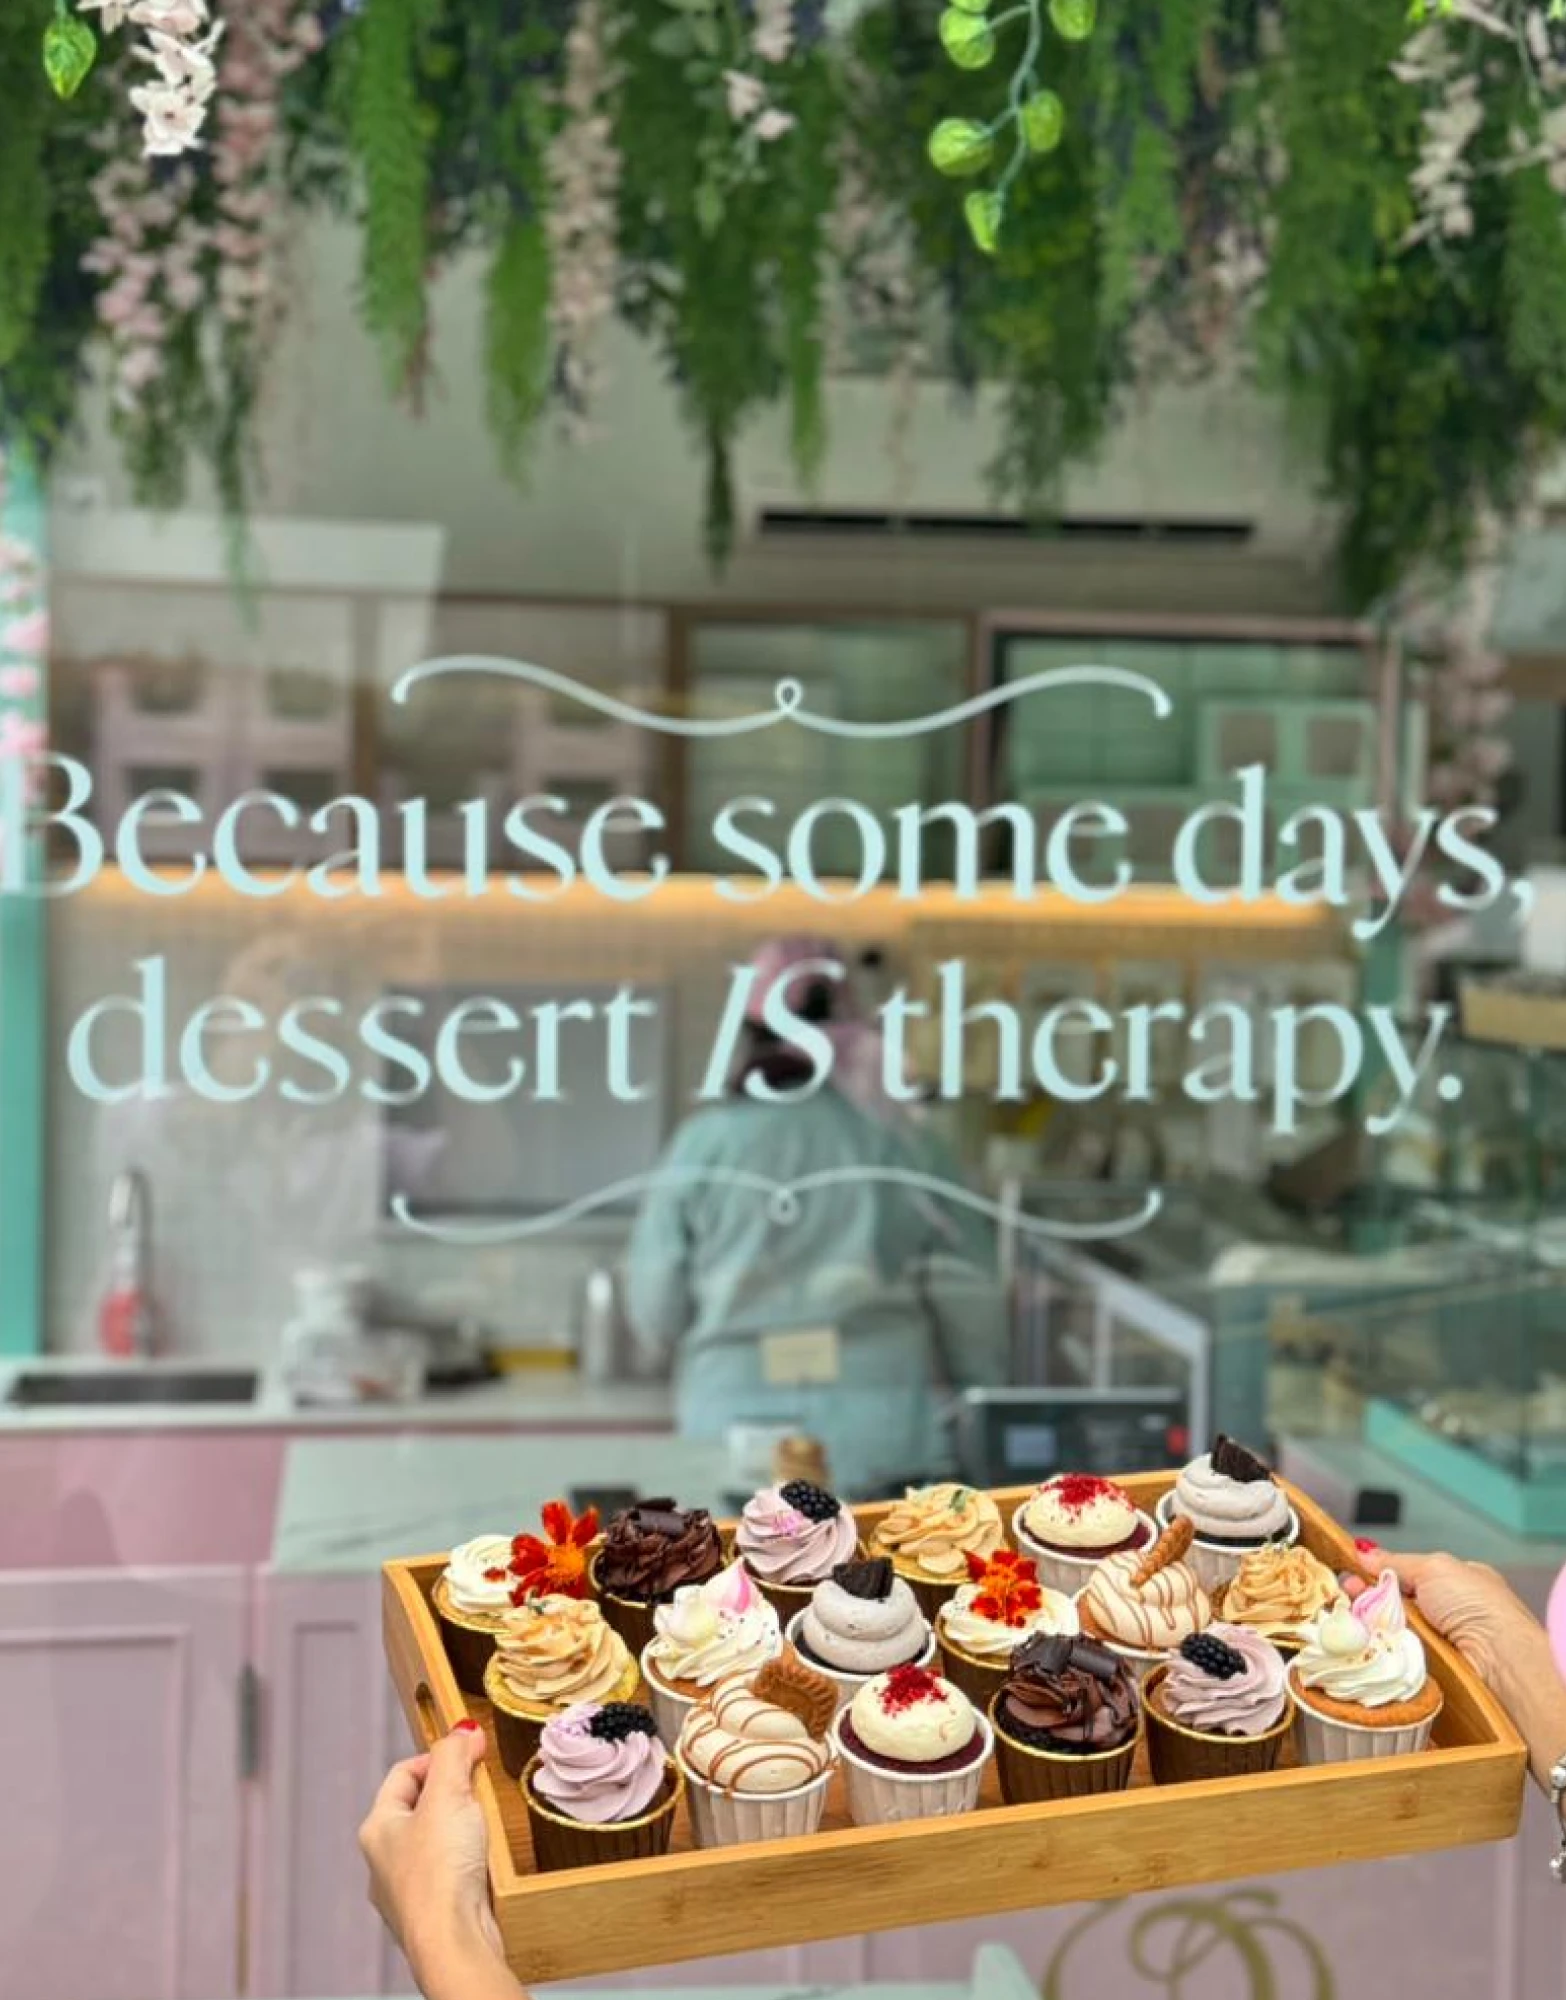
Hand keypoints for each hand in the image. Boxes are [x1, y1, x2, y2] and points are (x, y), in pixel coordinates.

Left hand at [359, 1722, 511, 1996]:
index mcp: (377, 1828)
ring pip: (434, 1842)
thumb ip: (454, 1755)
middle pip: (420, 1807)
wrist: (452, 1944)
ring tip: (483, 1829)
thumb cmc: (440, 1874)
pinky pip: (448, 1874)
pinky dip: (466, 1863)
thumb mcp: (449, 1795)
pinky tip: (482, 1865)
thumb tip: (462, 1731)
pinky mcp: (430, 1914)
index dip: (438, 1757)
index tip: (469, 1753)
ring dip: (461, 1829)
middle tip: (477, 1791)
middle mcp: (382, 1861)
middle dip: (453, 1794)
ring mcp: (404, 1891)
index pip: (403, 1773)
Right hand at [1353, 1546, 1564, 1790]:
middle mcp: (1448, 1614)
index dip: (1376, 1574)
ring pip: (1389, 1631)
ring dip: (1366, 1623)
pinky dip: (1376, 1649)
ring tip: (1341, 1616)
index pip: (1406, 1575)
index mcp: (1457, 1583)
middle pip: (1393, 1604)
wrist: (1499, 1661)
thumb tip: (1363, 1551)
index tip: (1350, 1573)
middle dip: (1365, 1597)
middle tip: (1340, 1594)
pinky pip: (1394, 1656)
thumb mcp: (1434, 1568)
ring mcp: (1439, 1644)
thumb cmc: (1477, 1607)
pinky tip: (1355, 1639)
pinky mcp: (1430, 1672)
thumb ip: (1395, 1561)